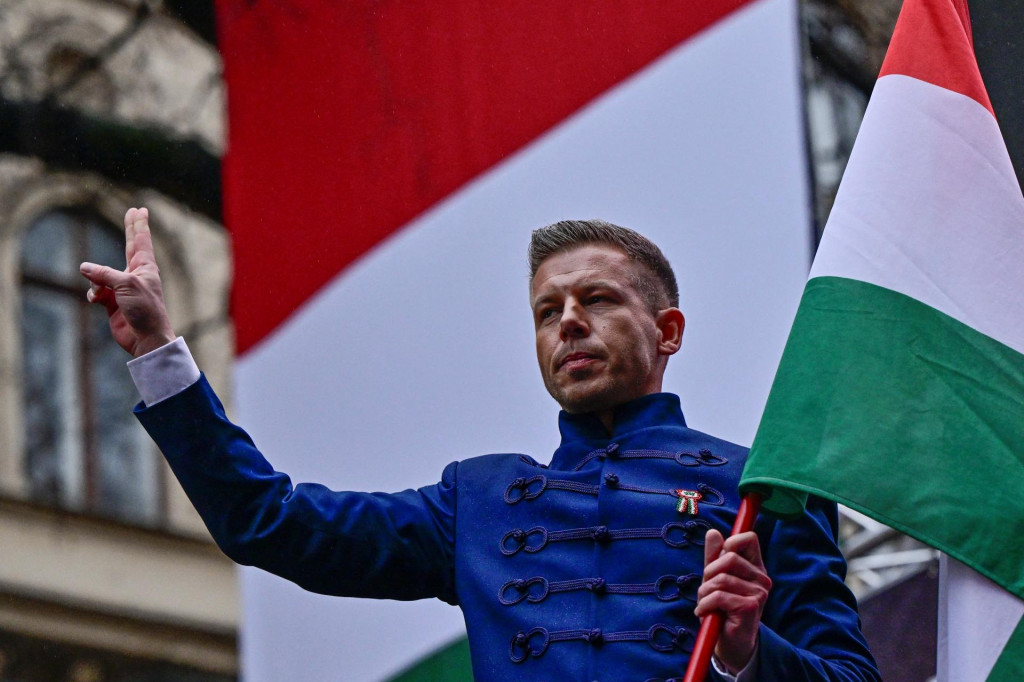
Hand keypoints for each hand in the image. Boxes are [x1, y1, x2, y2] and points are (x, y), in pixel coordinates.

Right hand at [80, 207, 175, 357]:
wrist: (146, 338)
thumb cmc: (145, 309)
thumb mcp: (127, 286)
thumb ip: (104, 274)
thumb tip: (84, 268)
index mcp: (145, 268)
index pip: (140, 240)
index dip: (138, 224)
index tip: (140, 210)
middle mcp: (135, 275)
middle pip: (129, 246)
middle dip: (130, 229)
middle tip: (133, 212)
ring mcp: (123, 288)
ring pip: (101, 274)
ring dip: (96, 280)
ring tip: (101, 292)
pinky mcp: (112, 302)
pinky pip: (96, 291)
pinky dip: (94, 294)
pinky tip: (97, 300)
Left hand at [694, 529, 771, 673]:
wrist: (729, 643)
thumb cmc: (722, 609)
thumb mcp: (715, 579)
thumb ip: (714, 557)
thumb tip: (713, 532)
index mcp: (755, 567)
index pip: (748, 538)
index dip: (729, 544)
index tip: (717, 563)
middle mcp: (762, 578)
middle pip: (729, 558)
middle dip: (709, 573)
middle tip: (706, 590)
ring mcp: (759, 593)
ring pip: (721, 579)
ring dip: (704, 593)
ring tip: (706, 604)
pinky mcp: (751, 606)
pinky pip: (718, 596)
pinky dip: (704, 605)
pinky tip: (705, 613)